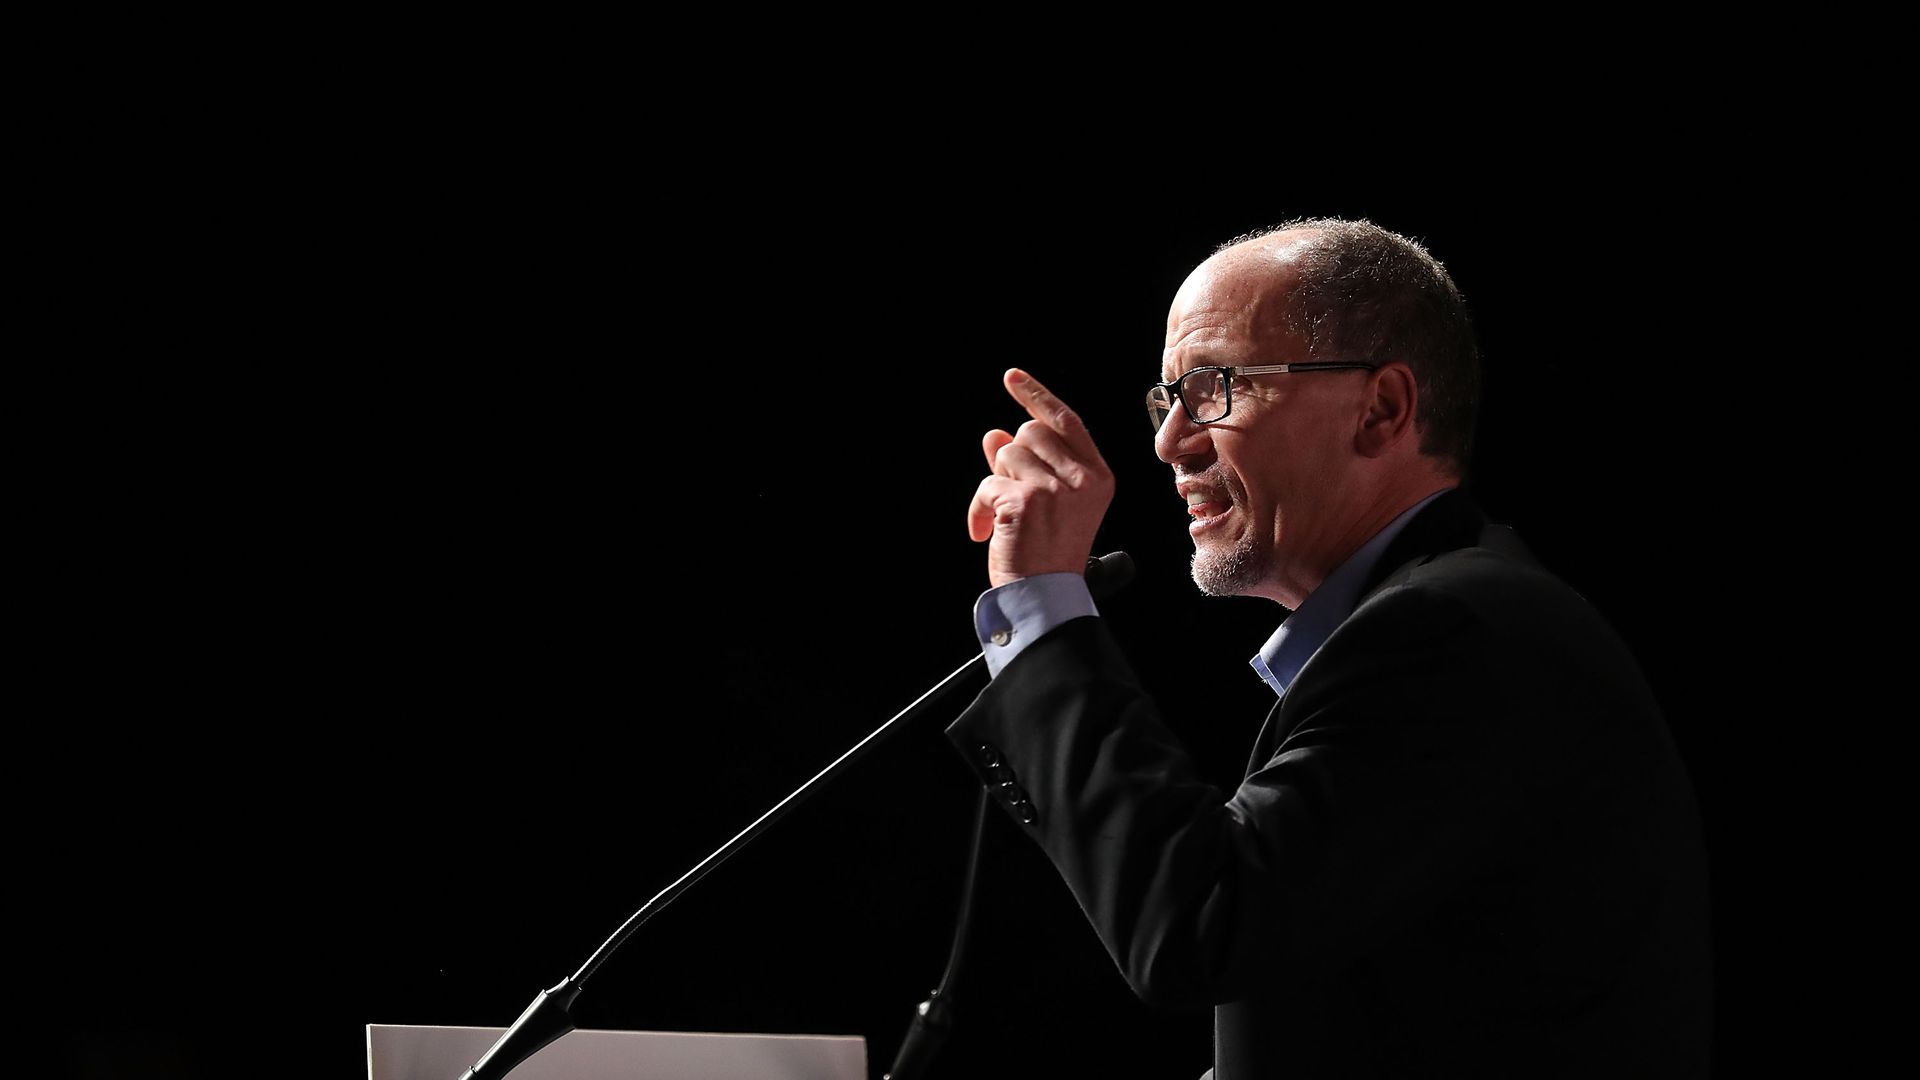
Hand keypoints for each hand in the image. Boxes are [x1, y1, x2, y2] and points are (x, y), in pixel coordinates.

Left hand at [967, 368, 1114, 587]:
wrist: (1044, 597)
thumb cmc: (1047, 554)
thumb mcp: (1048, 504)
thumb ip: (1027, 465)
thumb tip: (996, 434)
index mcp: (1097, 476)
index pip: (1066, 421)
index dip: (1037, 397)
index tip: (1012, 377)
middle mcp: (1083, 478)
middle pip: (1028, 432)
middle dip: (1011, 460)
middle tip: (1016, 500)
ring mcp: (1055, 488)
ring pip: (1005, 453)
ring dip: (995, 484)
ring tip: (1008, 520)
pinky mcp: (1026, 500)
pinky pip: (987, 483)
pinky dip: (978, 509)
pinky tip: (986, 532)